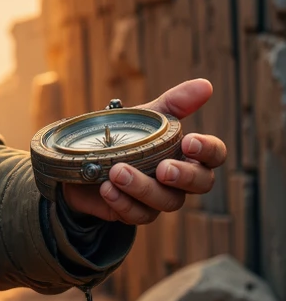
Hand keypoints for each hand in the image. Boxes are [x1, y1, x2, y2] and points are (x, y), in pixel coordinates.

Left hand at [60, 77, 226, 225]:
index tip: (189, 141)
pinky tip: (107, 189)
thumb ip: (175, 103)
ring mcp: (158, 198)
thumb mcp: (148, 116)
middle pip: (201, 185)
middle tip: (163, 168)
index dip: (208, 150)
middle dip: (184, 177)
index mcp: (188, 154)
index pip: (214, 155)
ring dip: (142, 187)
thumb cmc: (126, 135)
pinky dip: (123, 202)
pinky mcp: (135, 212)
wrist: (85, 158)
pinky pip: (137, 215)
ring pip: (166, 202)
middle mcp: (180, 180)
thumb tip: (206, 85)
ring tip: (117, 171)